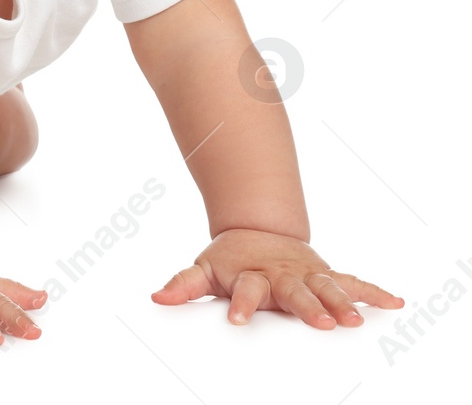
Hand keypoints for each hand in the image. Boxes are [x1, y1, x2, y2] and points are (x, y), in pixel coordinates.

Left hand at [152, 228, 403, 327]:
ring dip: (343, 302)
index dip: (241, 304)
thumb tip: (157, 299)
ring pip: (327, 287)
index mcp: (252, 275)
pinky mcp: (326, 274)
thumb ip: (184, 285)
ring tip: (357, 320)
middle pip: (295, 291)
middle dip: (308, 306)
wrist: (256, 230)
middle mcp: (282, 275)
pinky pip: (352, 282)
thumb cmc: (231, 259)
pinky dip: (373, 291)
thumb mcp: (204, 269)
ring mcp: (307, 274)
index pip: (245, 290)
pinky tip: (395, 302)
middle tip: (322, 322)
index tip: (238, 319)